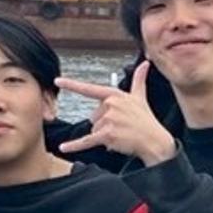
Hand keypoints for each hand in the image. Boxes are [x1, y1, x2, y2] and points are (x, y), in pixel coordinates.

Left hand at [56, 62, 177, 163]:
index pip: (89, 89)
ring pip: (94, 129)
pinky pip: (86, 140)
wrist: (155, 141)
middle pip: (93, 117)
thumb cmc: (146, 120)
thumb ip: (139, 80)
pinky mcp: (107, 135)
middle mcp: (110, 105)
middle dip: (104, 124)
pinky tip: (64, 147)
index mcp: (114, 95)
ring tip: (121, 134)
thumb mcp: (141, 97)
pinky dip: (75, 145)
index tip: (57, 81)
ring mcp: (108, 120)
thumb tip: (145, 64)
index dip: (72, 85)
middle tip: (121, 126)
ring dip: (104, 135)